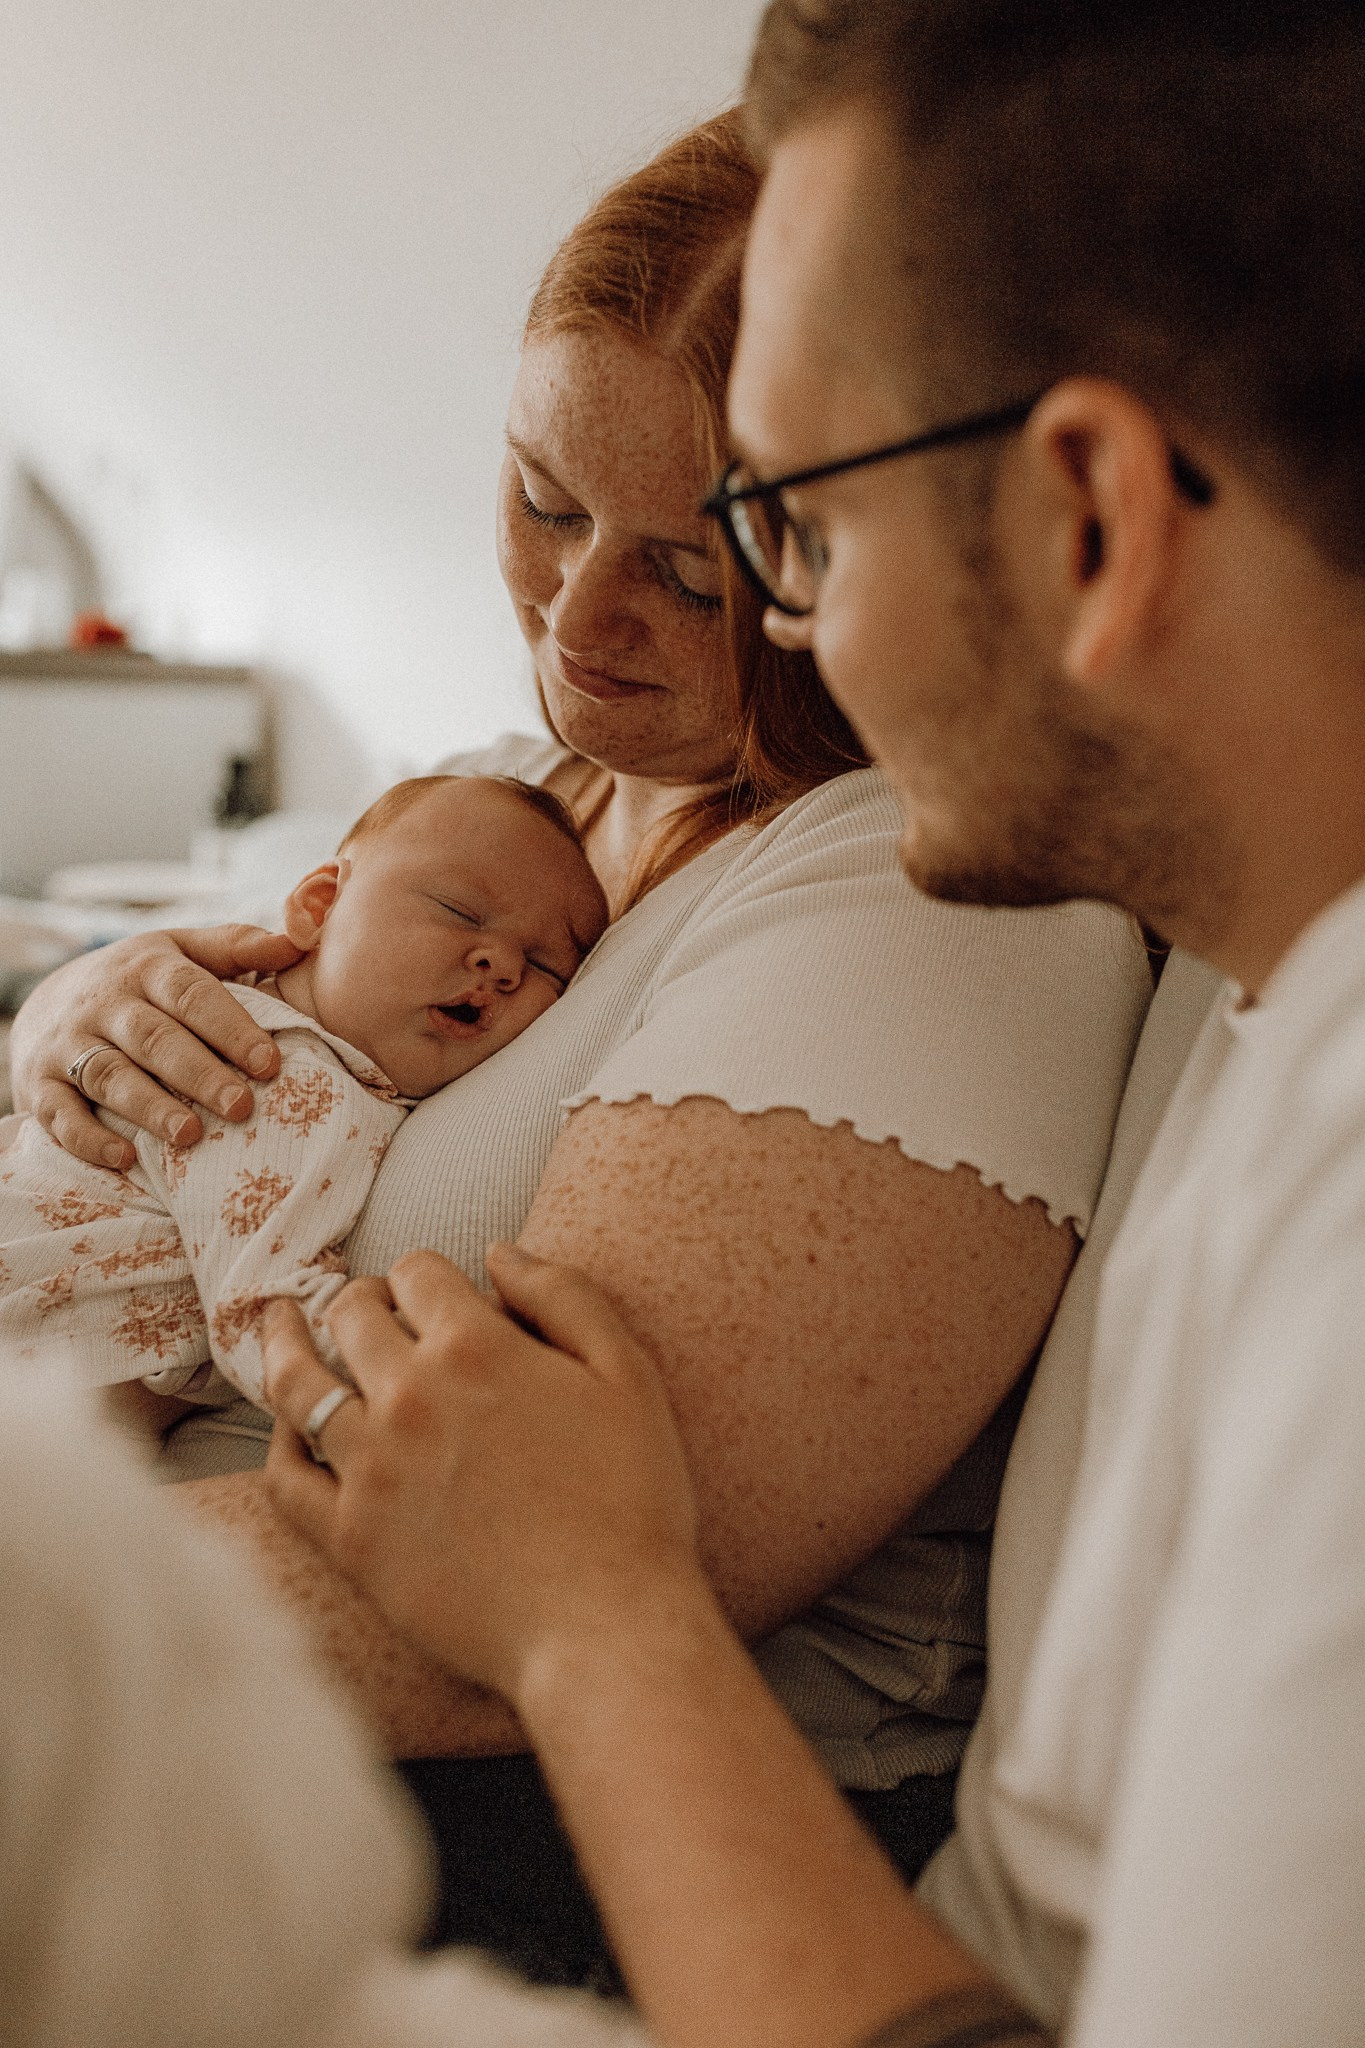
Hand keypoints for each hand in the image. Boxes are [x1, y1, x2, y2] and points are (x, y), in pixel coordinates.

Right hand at [11, 924, 301, 1168]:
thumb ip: (237, 946)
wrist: (49, 1001)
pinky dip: (89, 1138)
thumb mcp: (181, 951)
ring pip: (108, 1075)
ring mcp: (68, 1044)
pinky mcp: (40, 1085)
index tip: (270, 1063)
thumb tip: (300, 941)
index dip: (231, 1028)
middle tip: (242, 1107)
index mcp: (148, 968)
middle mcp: (106, 1004)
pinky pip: (60, 1114)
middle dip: (199, 1074)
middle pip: (154, 1038)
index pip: (192, 994)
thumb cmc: (141, 983)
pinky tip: (125, 1159)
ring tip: (189, 1135)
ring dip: (149, 1107)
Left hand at [263, 1244, 702, 1704]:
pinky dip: (278, 1443)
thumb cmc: (632, 1501)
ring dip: (287, 1343)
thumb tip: (501, 1251)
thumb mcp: (627, 1375)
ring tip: (278, 1325)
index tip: (430, 1291)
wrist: (605, 1626)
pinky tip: (285, 1428)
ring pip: (298, 1383)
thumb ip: (566, 1297)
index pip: (420, 1273)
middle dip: (359, 1299)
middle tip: (364, 1306)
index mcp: (478, 1348)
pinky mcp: (350, 1539)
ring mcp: (371, 1468)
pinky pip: (285, 1479)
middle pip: (353, 1316)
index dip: (425, 1274)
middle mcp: (411, 1396)